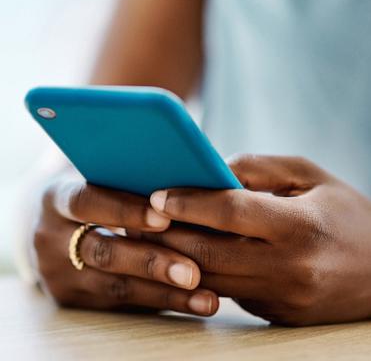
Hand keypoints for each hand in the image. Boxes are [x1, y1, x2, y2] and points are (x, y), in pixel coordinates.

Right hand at [32, 172, 217, 315]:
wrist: (57, 227)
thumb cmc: (95, 196)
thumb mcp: (99, 181)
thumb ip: (130, 182)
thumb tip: (189, 188)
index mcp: (57, 198)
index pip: (88, 201)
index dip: (126, 210)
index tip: (165, 218)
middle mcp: (51, 238)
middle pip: (103, 251)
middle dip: (151, 262)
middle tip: (192, 272)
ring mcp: (60, 273)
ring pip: (116, 286)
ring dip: (165, 292)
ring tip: (205, 298)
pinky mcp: (73, 299)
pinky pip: (122, 303)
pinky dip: (161, 302)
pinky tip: (192, 302)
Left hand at [148, 155, 370, 325]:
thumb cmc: (346, 212)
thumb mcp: (309, 176)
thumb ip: (257, 169)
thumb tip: (209, 172)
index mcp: (300, 227)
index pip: (230, 213)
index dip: (188, 202)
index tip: (156, 193)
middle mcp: (289, 269)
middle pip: (209, 252)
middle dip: (166, 235)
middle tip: (137, 217)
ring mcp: (282, 299)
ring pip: (210, 280)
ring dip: (173, 258)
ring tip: (147, 237)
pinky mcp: (276, 314)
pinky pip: (227, 293)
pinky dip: (199, 274)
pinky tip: (182, 256)